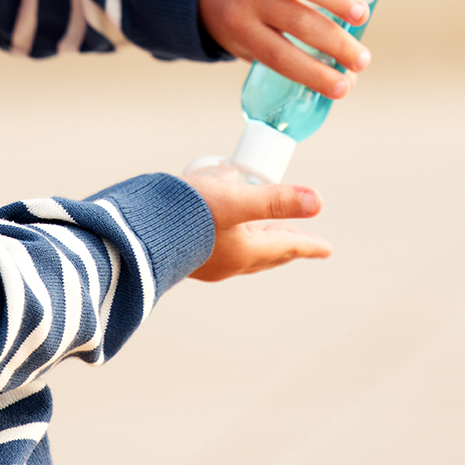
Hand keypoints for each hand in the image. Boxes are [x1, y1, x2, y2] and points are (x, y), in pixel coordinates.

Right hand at [183, 164, 330, 280]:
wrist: (137, 234)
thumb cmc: (189, 215)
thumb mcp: (237, 201)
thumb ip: (276, 200)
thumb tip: (319, 201)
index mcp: (247, 251)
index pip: (288, 246)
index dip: (309, 244)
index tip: (327, 249)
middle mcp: (231, 263)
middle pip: (270, 254)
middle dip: (288, 246)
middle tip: (304, 243)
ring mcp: (209, 264)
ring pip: (247, 256)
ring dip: (262, 245)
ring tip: (267, 236)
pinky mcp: (189, 257)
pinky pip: (224, 253)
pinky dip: (237, 244)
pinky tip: (224, 236)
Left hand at [197, 0, 371, 99]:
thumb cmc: (235, 15)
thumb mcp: (244, 43)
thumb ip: (287, 59)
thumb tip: (346, 82)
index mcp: (241, 27)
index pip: (280, 56)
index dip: (313, 74)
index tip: (344, 88)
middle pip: (297, 21)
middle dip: (334, 43)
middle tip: (361, 59)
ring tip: (362, 16)